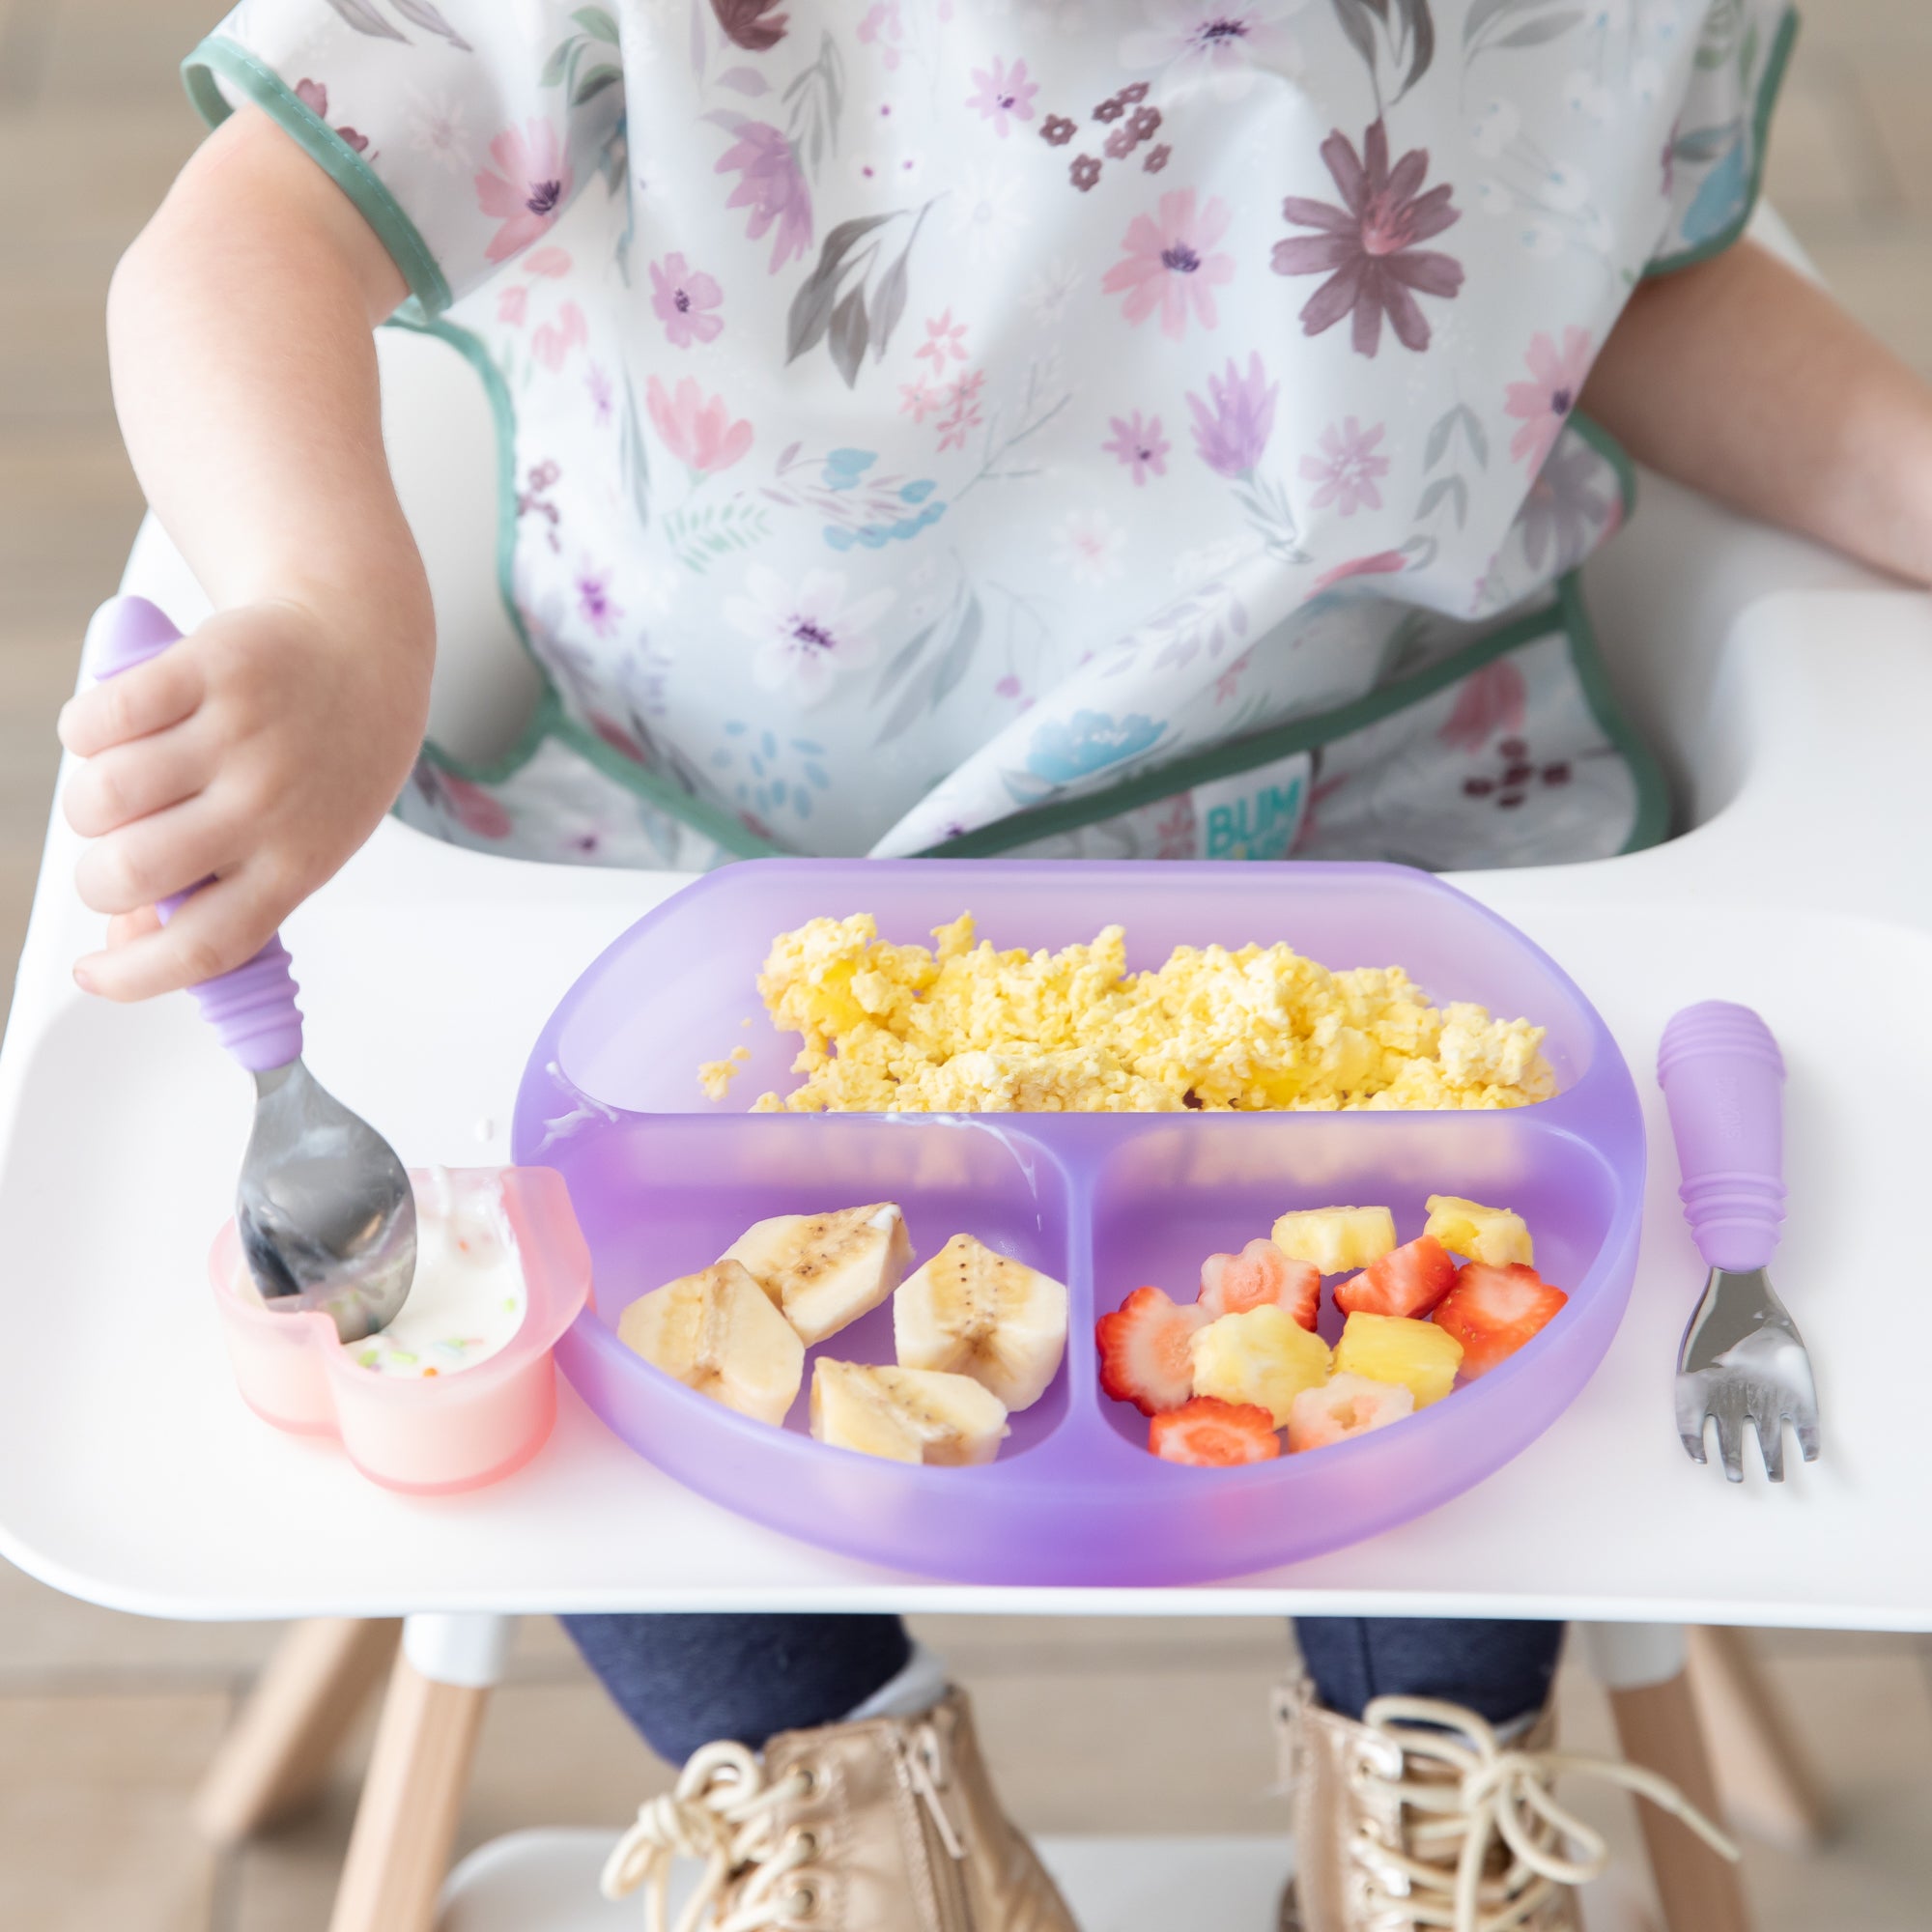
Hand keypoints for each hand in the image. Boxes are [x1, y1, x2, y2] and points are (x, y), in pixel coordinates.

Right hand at [58, 594, 431, 999]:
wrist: (363, 645)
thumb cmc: (328, 758)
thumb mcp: (303, 843)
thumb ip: (224, 899)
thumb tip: (126, 944)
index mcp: (299, 862)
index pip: (207, 945)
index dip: (134, 975)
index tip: (94, 974)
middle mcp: (272, 802)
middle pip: (133, 870)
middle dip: (97, 880)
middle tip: (112, 859)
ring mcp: (242, 733)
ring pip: (104, 794)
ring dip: (87, 804)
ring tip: (119, 791)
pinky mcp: (209, 667)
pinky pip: (101, 717)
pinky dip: (86, 729)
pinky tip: (116, 731)